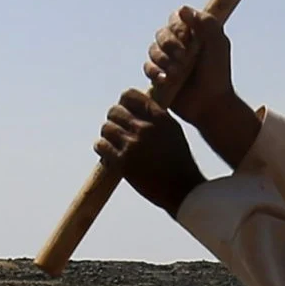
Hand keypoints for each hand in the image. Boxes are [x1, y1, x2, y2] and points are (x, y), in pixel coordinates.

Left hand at [96, 89, 202, 211]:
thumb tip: (139, 108)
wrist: (183, 189)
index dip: (123, 102)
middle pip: (114, 111)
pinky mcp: (123, 162)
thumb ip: (157, 117)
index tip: (124, 110)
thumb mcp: (174, 131)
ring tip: (112, 143)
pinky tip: (107, 153)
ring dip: (107, 135)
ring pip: (106, 127)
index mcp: (159, 117)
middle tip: (117, 130)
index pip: (129, 95)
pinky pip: (102, 145)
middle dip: (114, 120)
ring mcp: (133, 144)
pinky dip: (102, 148)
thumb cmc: (180, 162)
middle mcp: (145, 128)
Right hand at [144, 6, 254, 161]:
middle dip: (169, 45)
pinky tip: (165, 80)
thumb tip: (183, 10)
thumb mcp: (217, 44)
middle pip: (162, 34)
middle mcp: (179, 44)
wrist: (210, 103)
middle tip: (182, 58)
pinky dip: (155, 71)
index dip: (177, 26)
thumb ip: (206, 23)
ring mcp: (167, 60)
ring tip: (176, 73)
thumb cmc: (217, 74)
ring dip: (163, 59)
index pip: (176, 18)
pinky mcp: (158, 76)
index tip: (186, 36)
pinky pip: (148, 67)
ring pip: (153, 50)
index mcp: (194, 33)